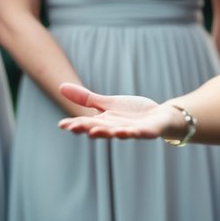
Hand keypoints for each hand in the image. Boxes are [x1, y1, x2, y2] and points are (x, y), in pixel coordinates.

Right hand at [57, 82, 173, 139]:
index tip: (61, 124)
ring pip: (116, 133)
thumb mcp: (107, 103)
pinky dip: (131, 133)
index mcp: (104, 122)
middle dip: (86, 128)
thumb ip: (86, 99)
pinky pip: (137, 133)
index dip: (74, 124)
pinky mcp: (146, 132)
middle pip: (98, 129)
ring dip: (106, 133)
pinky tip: (124, 131)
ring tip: (94, 131)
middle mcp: (114, 128)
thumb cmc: (132, 112)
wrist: (159, 116)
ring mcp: (130, 131)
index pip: (86, 123)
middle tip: (74, 128)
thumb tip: (61, 87)